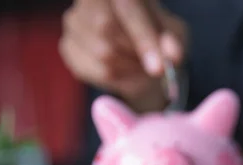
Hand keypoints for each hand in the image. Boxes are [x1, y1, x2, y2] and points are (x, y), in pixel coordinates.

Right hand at [59, 0, 187, 111]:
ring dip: (129, 68)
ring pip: (101, 53)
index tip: (159, 68)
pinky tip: (125, 71)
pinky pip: (94, 71)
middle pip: (105, 28)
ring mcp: (74, 21)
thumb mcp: (174, 36)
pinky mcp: (67, 46)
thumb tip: (173, 55)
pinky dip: (118, 79)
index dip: (144, 39)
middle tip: (153, 66)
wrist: (140, 55)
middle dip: (135, 53)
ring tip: (140, 65)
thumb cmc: (158, 38)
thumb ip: (173, 43)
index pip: (128, 8)